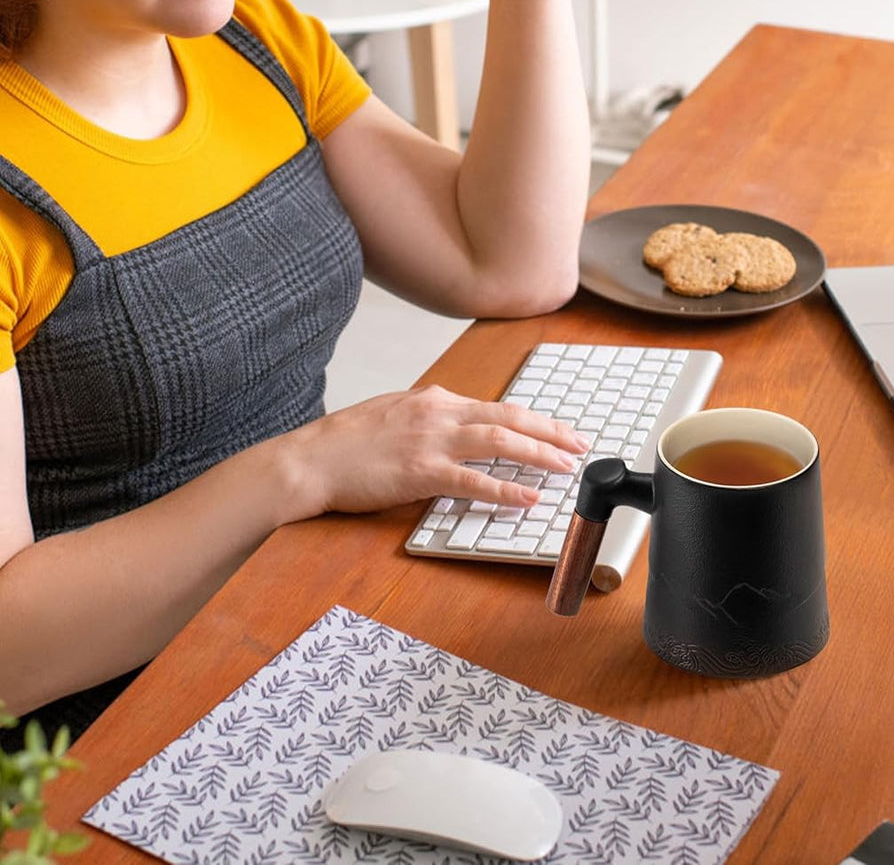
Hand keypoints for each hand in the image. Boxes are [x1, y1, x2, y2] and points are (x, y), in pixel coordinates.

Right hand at [301, 384, 590, 513]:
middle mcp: (438, 412)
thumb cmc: (345, 444)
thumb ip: (429, 419)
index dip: (534, 419)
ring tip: (566, 467)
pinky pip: (473, 481)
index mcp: (434, 399)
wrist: (309, 459)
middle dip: (550, 431)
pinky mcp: (420, 471)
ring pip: (499, 441)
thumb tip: (458, 428)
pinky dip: (506, 489)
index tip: (558, 430)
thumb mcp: (394, 414)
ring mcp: (430, 441)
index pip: (497, 406)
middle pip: (509, 417)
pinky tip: (528, 497)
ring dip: (539, 454)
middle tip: (580, 444)